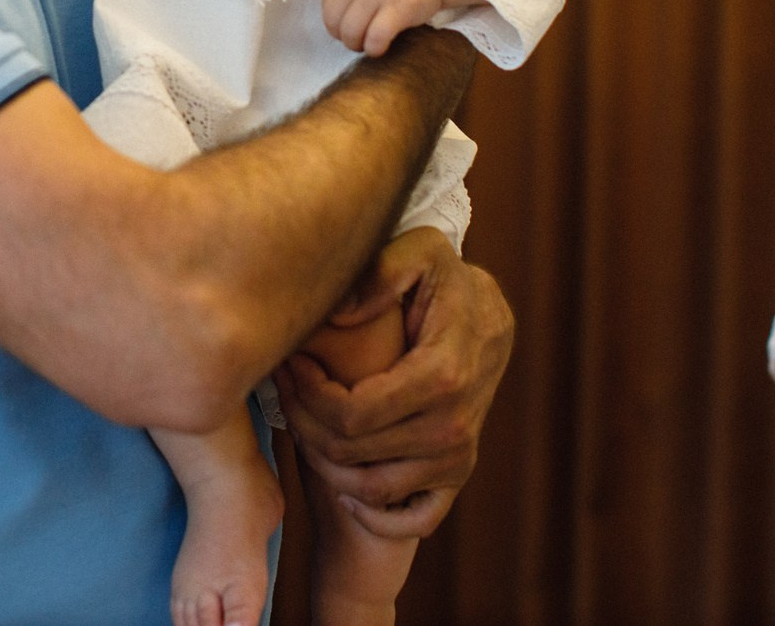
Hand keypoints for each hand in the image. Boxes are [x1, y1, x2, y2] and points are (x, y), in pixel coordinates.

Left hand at [274, 225, 512, 539]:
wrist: (488, 317)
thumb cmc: (443, 281)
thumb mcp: (417, 254)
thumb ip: (377, 274)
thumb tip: (337, 315)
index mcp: (441, 376)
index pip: (351, 414)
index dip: (308, 396)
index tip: (290, 365)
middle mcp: (452, 426)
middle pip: (350, 454)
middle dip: (303, 422)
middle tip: (286, 388)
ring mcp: (457, 457)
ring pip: (368, 489)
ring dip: (322, 462)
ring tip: (303, 420)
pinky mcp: (457, 475)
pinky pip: (412, 520)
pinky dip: (372, 514)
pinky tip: (343, 484)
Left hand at [323, 0, 444, 55]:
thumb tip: (335, 27)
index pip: (327, 7)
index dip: (335, 25)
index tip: (348, 30)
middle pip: (336, 22)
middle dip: (345, 38)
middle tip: (360, 40)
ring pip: (352, 32)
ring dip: (358, 46)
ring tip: (370, 44)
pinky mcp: (400, 8)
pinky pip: (376, 38)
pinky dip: (374, 49)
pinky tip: (381, 48)